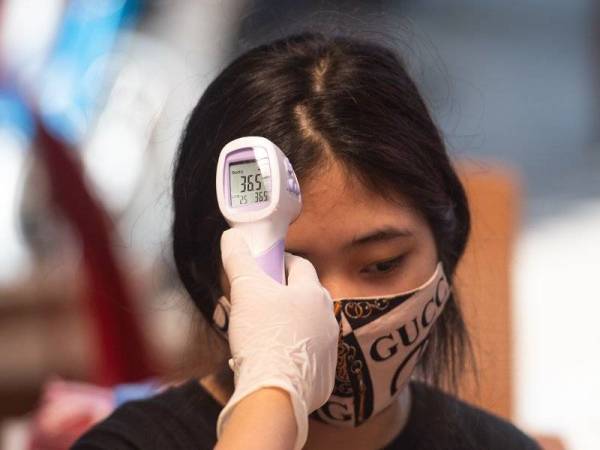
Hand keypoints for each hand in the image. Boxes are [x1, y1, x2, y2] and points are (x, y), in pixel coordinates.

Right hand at [216, 228, 338, 449]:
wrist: (273, 392)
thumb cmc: (262, 336)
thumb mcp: (245, 291)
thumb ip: (238, 259)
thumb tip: (231, 235)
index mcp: (313, 294)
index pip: (300, 265)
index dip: (282, 261)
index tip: (266, 265)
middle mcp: (328, 318)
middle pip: (306, 296)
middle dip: (286, 294)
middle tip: (261, 299)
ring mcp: (330, 348)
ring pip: (308, 327)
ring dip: (290, 324)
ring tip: (264, 332)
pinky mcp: (325, 376)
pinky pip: (308, 356)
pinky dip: (293, 353)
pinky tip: (272, 359)